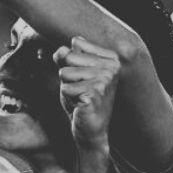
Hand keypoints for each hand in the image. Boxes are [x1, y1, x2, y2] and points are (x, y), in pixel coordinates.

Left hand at [55, 36, 119, 152]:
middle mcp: (111, 66)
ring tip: (81, 97)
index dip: (71, 61)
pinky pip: (65, 88)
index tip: (83, 77)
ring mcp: (105, 80)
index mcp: (110, 57)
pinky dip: (68, 98)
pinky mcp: (95, 93)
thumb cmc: (81, 99)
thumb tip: (61, 50)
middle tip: (80, 90)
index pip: (76, 43)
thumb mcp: (71, 73)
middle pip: (69, 57)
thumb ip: (65, 57)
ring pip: (65, 72)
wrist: (90, 129)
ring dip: (67, 88)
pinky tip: (81, 105)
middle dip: (67, 75)